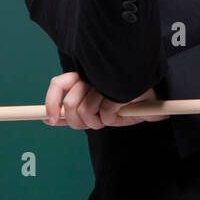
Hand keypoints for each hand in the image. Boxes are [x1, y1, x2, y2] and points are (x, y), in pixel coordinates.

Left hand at [44, 71, 168, 128]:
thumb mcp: (93, 111)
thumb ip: (71, 114)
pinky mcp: (121, 89)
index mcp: (85, 76)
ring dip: (96, 122)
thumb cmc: (122, 105)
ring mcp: (107, 81)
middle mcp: (93, 75)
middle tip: (91, 124)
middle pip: (70, 103)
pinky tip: (119, 114)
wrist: (151, 102)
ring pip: (86, 110)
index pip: (58, 84)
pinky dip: (110, 120)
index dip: (50, 102)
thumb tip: (48, 119)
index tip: (50, 119)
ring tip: (107, 119)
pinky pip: (105, 113)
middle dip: (78, 122)